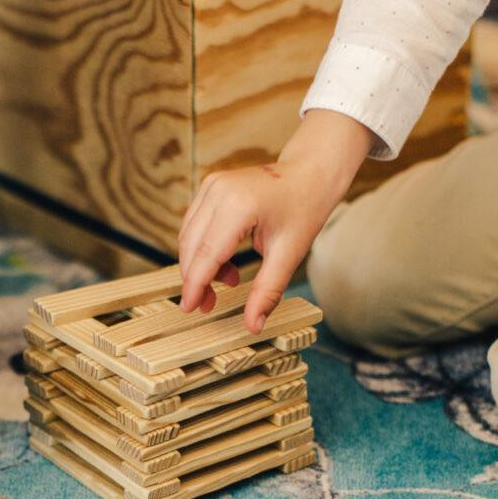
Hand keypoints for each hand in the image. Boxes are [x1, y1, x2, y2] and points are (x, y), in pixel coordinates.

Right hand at [178, 110, 373, 330]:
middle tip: (209, 304)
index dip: (195, 285)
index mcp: (239, 205)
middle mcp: (218, 191)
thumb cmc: (303, 209)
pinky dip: (203, 249)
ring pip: (188, 237)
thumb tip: (253, 325)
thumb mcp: (289, 255)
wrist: (309, 173)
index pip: (206, 254)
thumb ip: (267, 291)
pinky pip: (194, 225)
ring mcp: (211, 185)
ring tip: (228, 280)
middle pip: (191, 246)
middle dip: (196, 279)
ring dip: (200, 265)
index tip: (190, 308)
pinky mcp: (209, 186)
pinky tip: (226, 262)